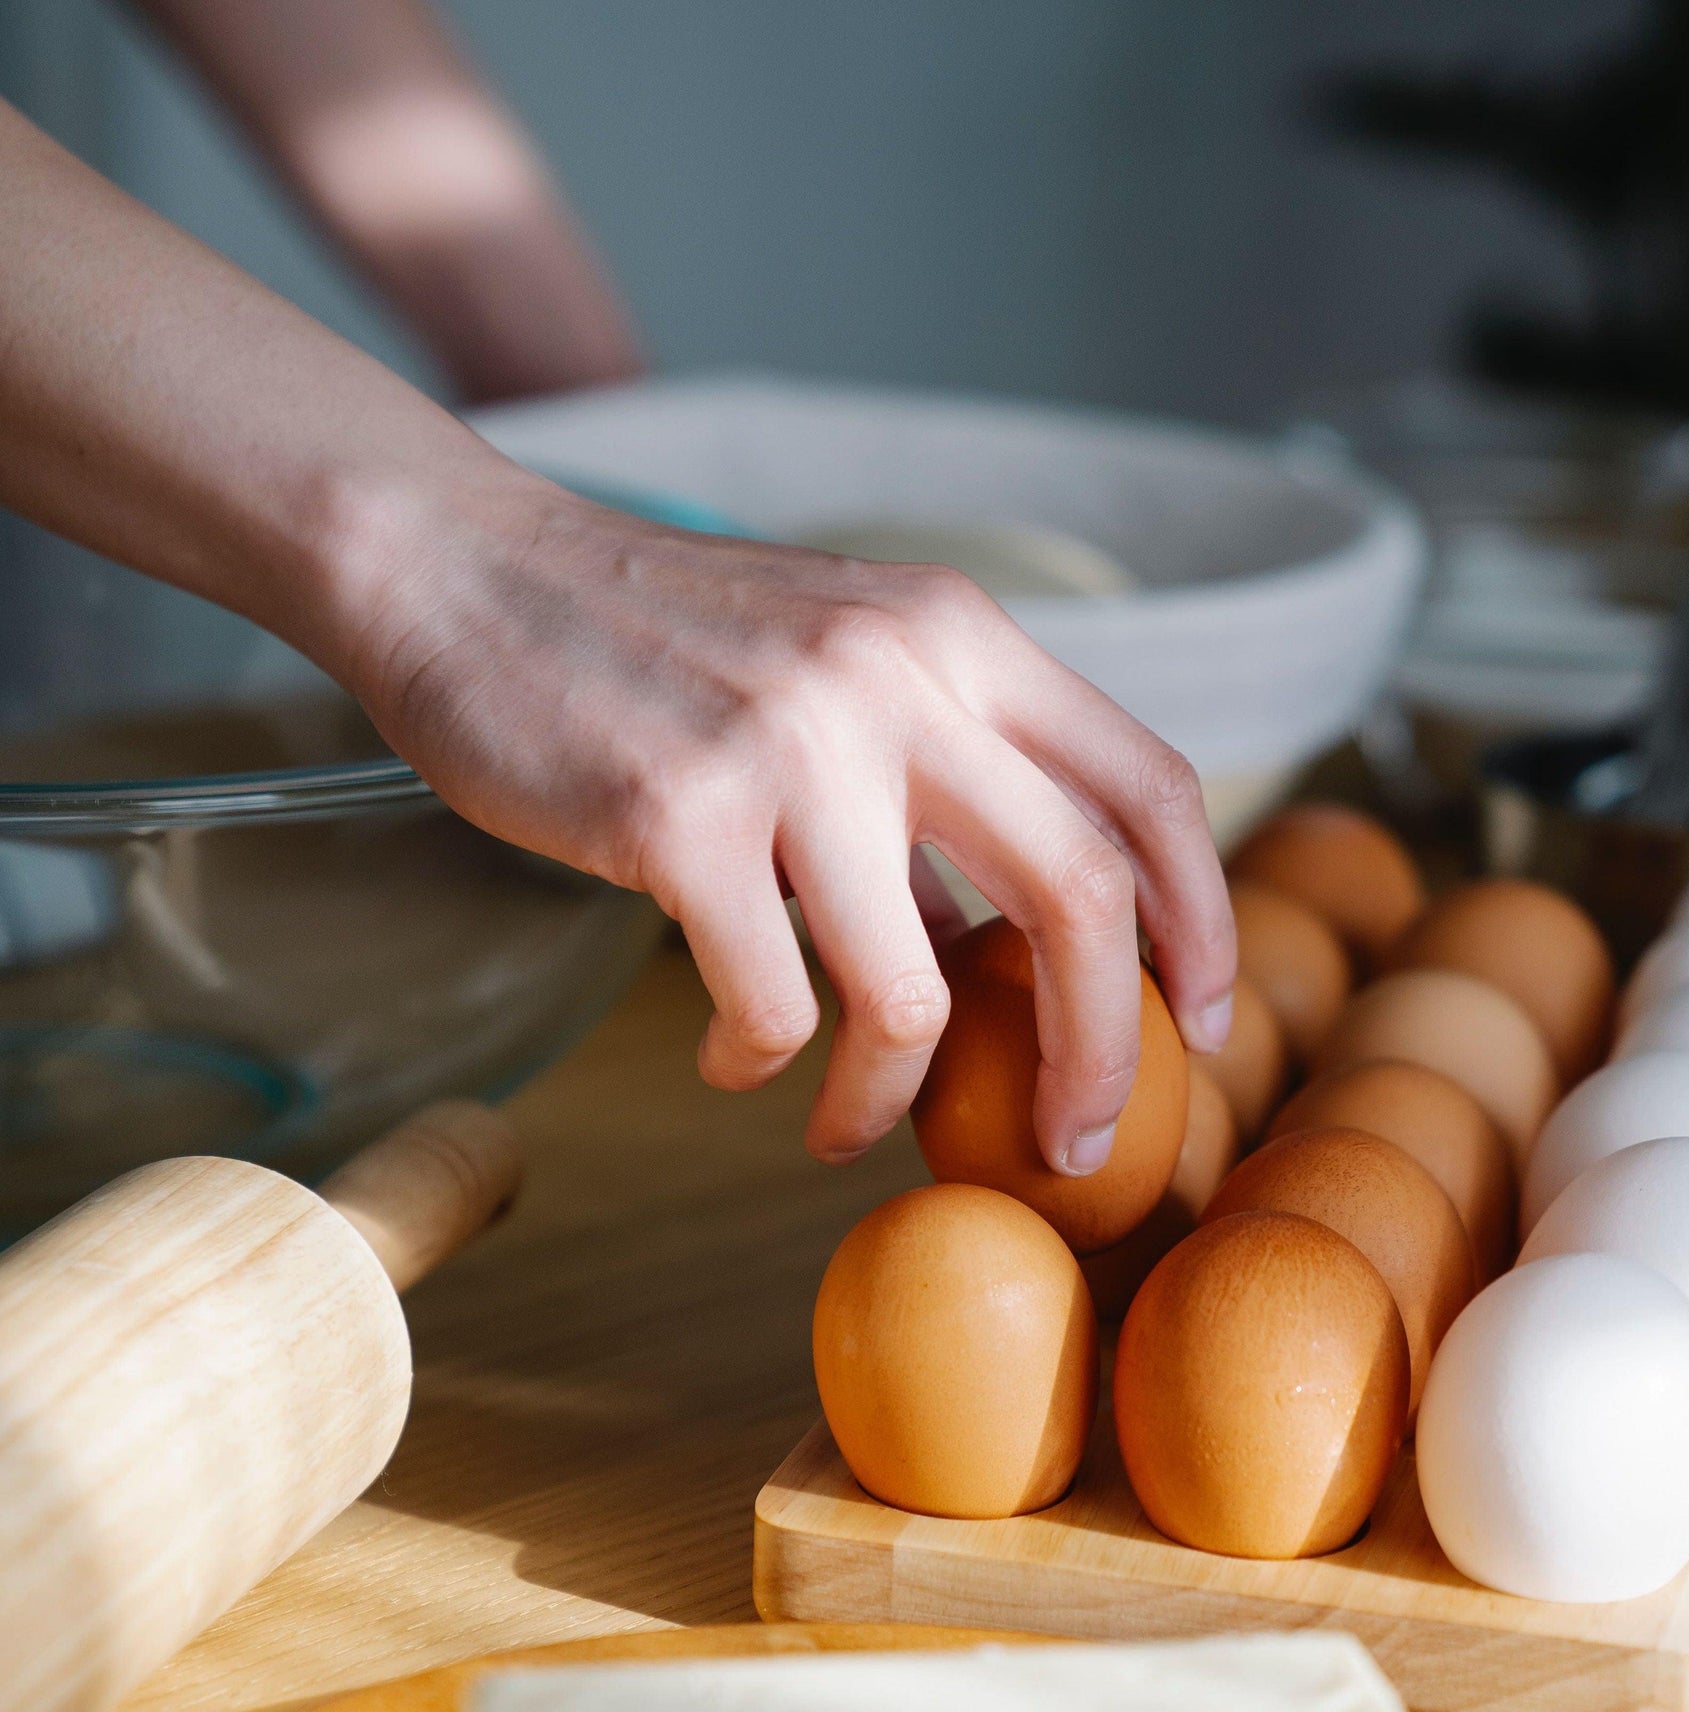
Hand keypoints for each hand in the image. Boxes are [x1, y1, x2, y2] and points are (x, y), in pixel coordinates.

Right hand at [344, 462, 1236, 1168]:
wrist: (465, 571)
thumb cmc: (653, 644)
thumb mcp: (836, 665)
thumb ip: (935, 782)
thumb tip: (1007, 946)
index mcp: (959, 634)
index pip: (1149, 785)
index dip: (1201, 921)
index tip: (1196, 1022)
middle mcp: (899, 676)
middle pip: (1080, 897)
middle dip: (1099, 1053)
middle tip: (1076, 1141)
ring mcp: (792, 746)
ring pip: (917, 994)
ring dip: (889, 1100)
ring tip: (842, 1128)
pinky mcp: (679, 819)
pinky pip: (777, 1008)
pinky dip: (764, 1068)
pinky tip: (734, 1066)